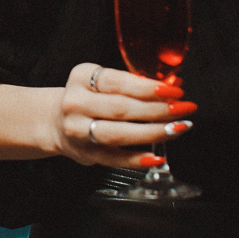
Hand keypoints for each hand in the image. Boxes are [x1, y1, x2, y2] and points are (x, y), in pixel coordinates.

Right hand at [52, 62, 195, 167]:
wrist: (55, 122)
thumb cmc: (88, 98)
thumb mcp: (101, 82)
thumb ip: (131, 84)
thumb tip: (173, 87)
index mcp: (81, 78)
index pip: (118, 81)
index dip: (148, 87)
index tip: (174, 91)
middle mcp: (75, 103)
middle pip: (121, 108)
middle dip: (157, 109)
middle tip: (183, 109)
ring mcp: (78, 131)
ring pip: (118, 134)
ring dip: (152, 132)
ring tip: (177, 129)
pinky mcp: (85, 154)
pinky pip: (114, 159)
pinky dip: (137, 159)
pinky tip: (157, 156)